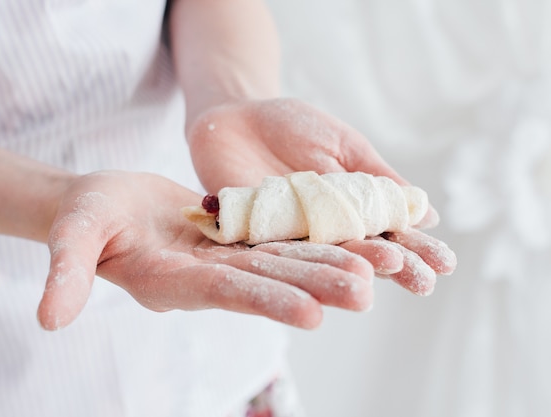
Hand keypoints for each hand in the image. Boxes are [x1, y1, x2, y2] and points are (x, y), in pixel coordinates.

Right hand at [37, 171, 374, 329]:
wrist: (105, 204)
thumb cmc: (85, 219)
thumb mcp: (70, 238)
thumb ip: (65, 274)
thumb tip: (46, 318)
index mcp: (173, 283)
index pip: (226, 294)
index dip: (267, 301)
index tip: (310, 312)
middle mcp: (208, 280)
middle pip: (268, 284)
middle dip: (315, 287)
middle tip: (365, 293)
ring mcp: (226, 262)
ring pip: (283, 264)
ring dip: (326, 266)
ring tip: (374, 272)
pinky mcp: (235, 242)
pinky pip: (279, 242)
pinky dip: (312, 242)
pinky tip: (348, 242)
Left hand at [187, 98, 455, 293]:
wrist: (235, 115)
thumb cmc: (293, 126)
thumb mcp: (342, 146)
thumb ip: (376, 179)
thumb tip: (425, 213)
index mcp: (349, 210)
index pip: (388, 235)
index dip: (415, 250)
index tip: (444, 264)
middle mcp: (321, 230)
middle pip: (360, 255)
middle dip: (393, 267)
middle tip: (424, 285)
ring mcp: (286, 235)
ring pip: (320, 258)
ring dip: (350, 268)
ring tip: (381, 277)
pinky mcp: (249, 234)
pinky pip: (269, 251)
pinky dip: (290, 262)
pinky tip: (315, 271)